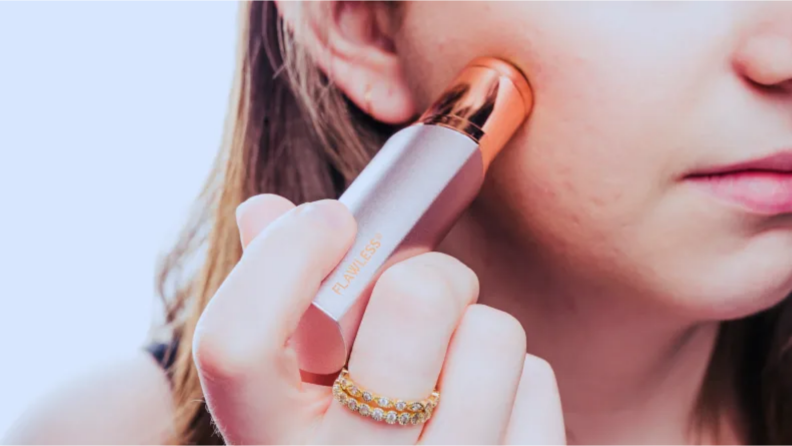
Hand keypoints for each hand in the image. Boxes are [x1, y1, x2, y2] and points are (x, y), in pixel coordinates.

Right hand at [192, 194, 565, 443]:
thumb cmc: (344, 434)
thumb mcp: (289, 391)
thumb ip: (273, 300)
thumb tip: (264, 208)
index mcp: (268, 440)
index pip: (237, 341)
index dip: (286, 254)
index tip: (331, 221)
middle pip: (414, 304)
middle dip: (425, 272)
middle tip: (419, 288)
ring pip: (492, 334)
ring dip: (474, 326)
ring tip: (449, 360)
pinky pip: (535, 384)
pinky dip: (514, 379)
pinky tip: (480, 407)